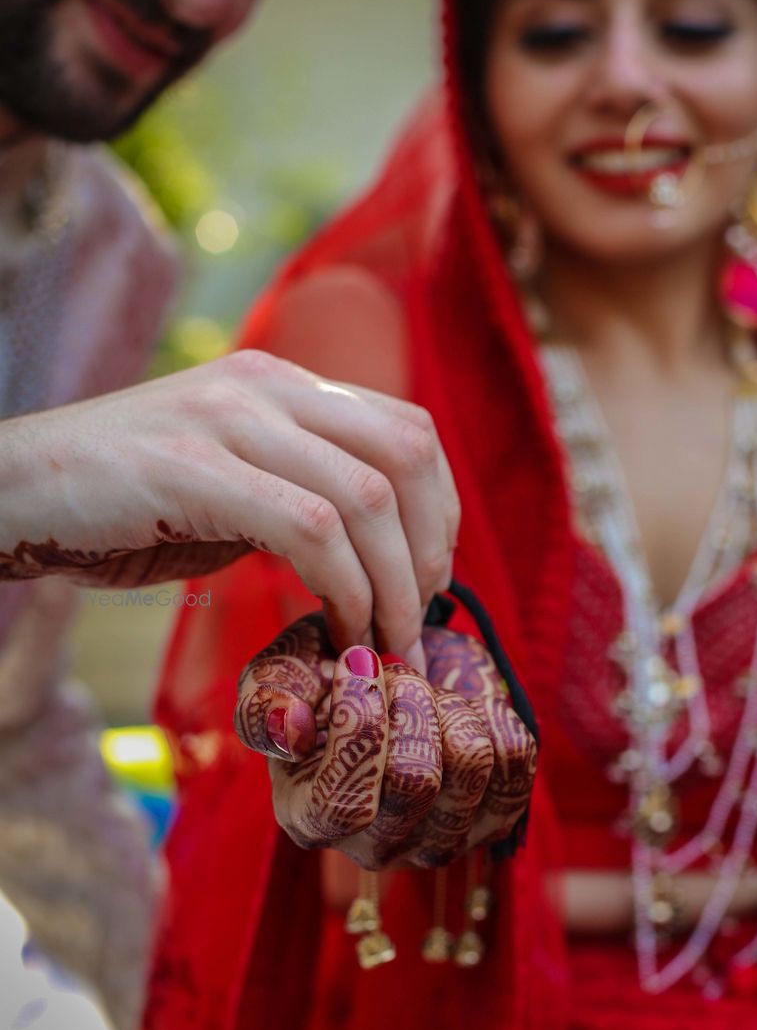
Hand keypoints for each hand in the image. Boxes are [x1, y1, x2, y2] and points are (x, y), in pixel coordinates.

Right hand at [0, 351, 459, 667]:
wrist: (9, 491)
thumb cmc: (121, 504)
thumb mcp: (230, 484)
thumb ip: (300, 497)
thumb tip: (379, 558)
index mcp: (282, 384)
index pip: (407, 430)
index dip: (440, 512)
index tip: (430, 581)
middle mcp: (266, 387)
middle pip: (405, 455)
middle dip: (430, 551)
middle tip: (416, 622)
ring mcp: (228, 422)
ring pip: (366, 498)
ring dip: (394, 587)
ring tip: (384, 644)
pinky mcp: (192, 470)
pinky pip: (310, 530)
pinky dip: (344, 592)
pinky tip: (337, 633)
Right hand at [234, 617, 536, 866]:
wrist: (392, 670)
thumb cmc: (325, 677)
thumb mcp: (282, 674)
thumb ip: (266, 701)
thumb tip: (290, 728)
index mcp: (312, 819)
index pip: (345, 803)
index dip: (359, 727)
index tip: (359, 662)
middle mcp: (379, 846)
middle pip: (415, 782)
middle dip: (410, 704)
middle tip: (397, 672)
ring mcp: (441, 839)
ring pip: (471, 766)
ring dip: (450, 705)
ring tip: (428, 690)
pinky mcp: (495, 816)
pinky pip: (515, 760)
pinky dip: (491, 714)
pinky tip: (461, 706)